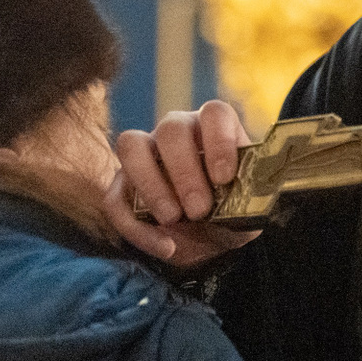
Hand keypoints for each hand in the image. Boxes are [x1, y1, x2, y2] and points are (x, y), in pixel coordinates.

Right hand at [104, 99, 261, 268]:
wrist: (209, 241)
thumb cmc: (231, 214)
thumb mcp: (246, 210)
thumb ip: (245, 202)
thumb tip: (238, 201)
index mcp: (214, 129)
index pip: (214, 114)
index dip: (219, 140)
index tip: (224, 177)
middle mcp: (177, 132)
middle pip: (171, 129)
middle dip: (184, 172)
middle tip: (199, 209)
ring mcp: (145, 153)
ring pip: (132, 147)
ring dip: (151, 187)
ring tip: (172, 219)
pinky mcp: (122, 184)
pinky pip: (115, 196)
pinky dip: (136, 226)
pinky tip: (165, 246)